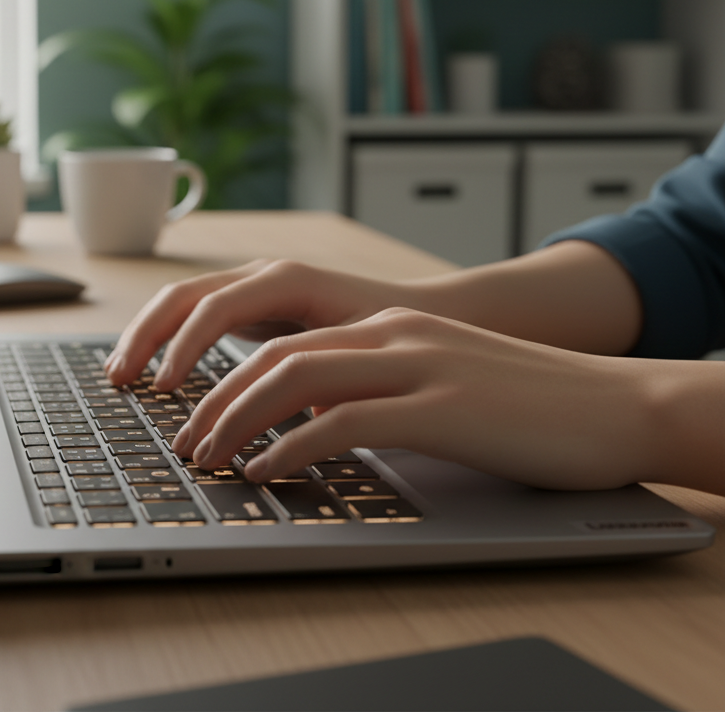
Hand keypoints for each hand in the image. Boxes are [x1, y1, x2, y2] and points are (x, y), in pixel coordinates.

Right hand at [105, 259, 408, 389]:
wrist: (425, 311)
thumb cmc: (398, 334)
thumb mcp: (359, 356)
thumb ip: (315, 378)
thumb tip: (282, 422)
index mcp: (287, 280)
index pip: (216, 306)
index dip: (184, 346)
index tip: (165, 389)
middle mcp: (264, 275)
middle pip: (184, 295)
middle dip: (146, 335)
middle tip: (120, 380)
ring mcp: (255, 286)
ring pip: (182, 300)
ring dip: (148, 335)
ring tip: (122, 374)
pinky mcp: (254, 305)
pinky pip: (197, 313)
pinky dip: (168, 337)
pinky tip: (156, 369)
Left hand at [173, 308, 666, 491]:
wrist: (612, 401)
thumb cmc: (521, 402)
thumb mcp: (436, 378)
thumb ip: (379, 387)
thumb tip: (316, 423)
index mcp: (386, 324)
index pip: (282, 339)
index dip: (225, 372)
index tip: (192, 408)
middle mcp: (391, 334)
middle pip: (274, 355)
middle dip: (214, 397)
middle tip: (184, 440)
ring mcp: (414, 365)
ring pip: (295, 378)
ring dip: (238, 420)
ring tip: (209, 458)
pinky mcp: (438, 405)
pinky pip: (344, 421)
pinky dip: (292, 447)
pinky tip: (267, 472)